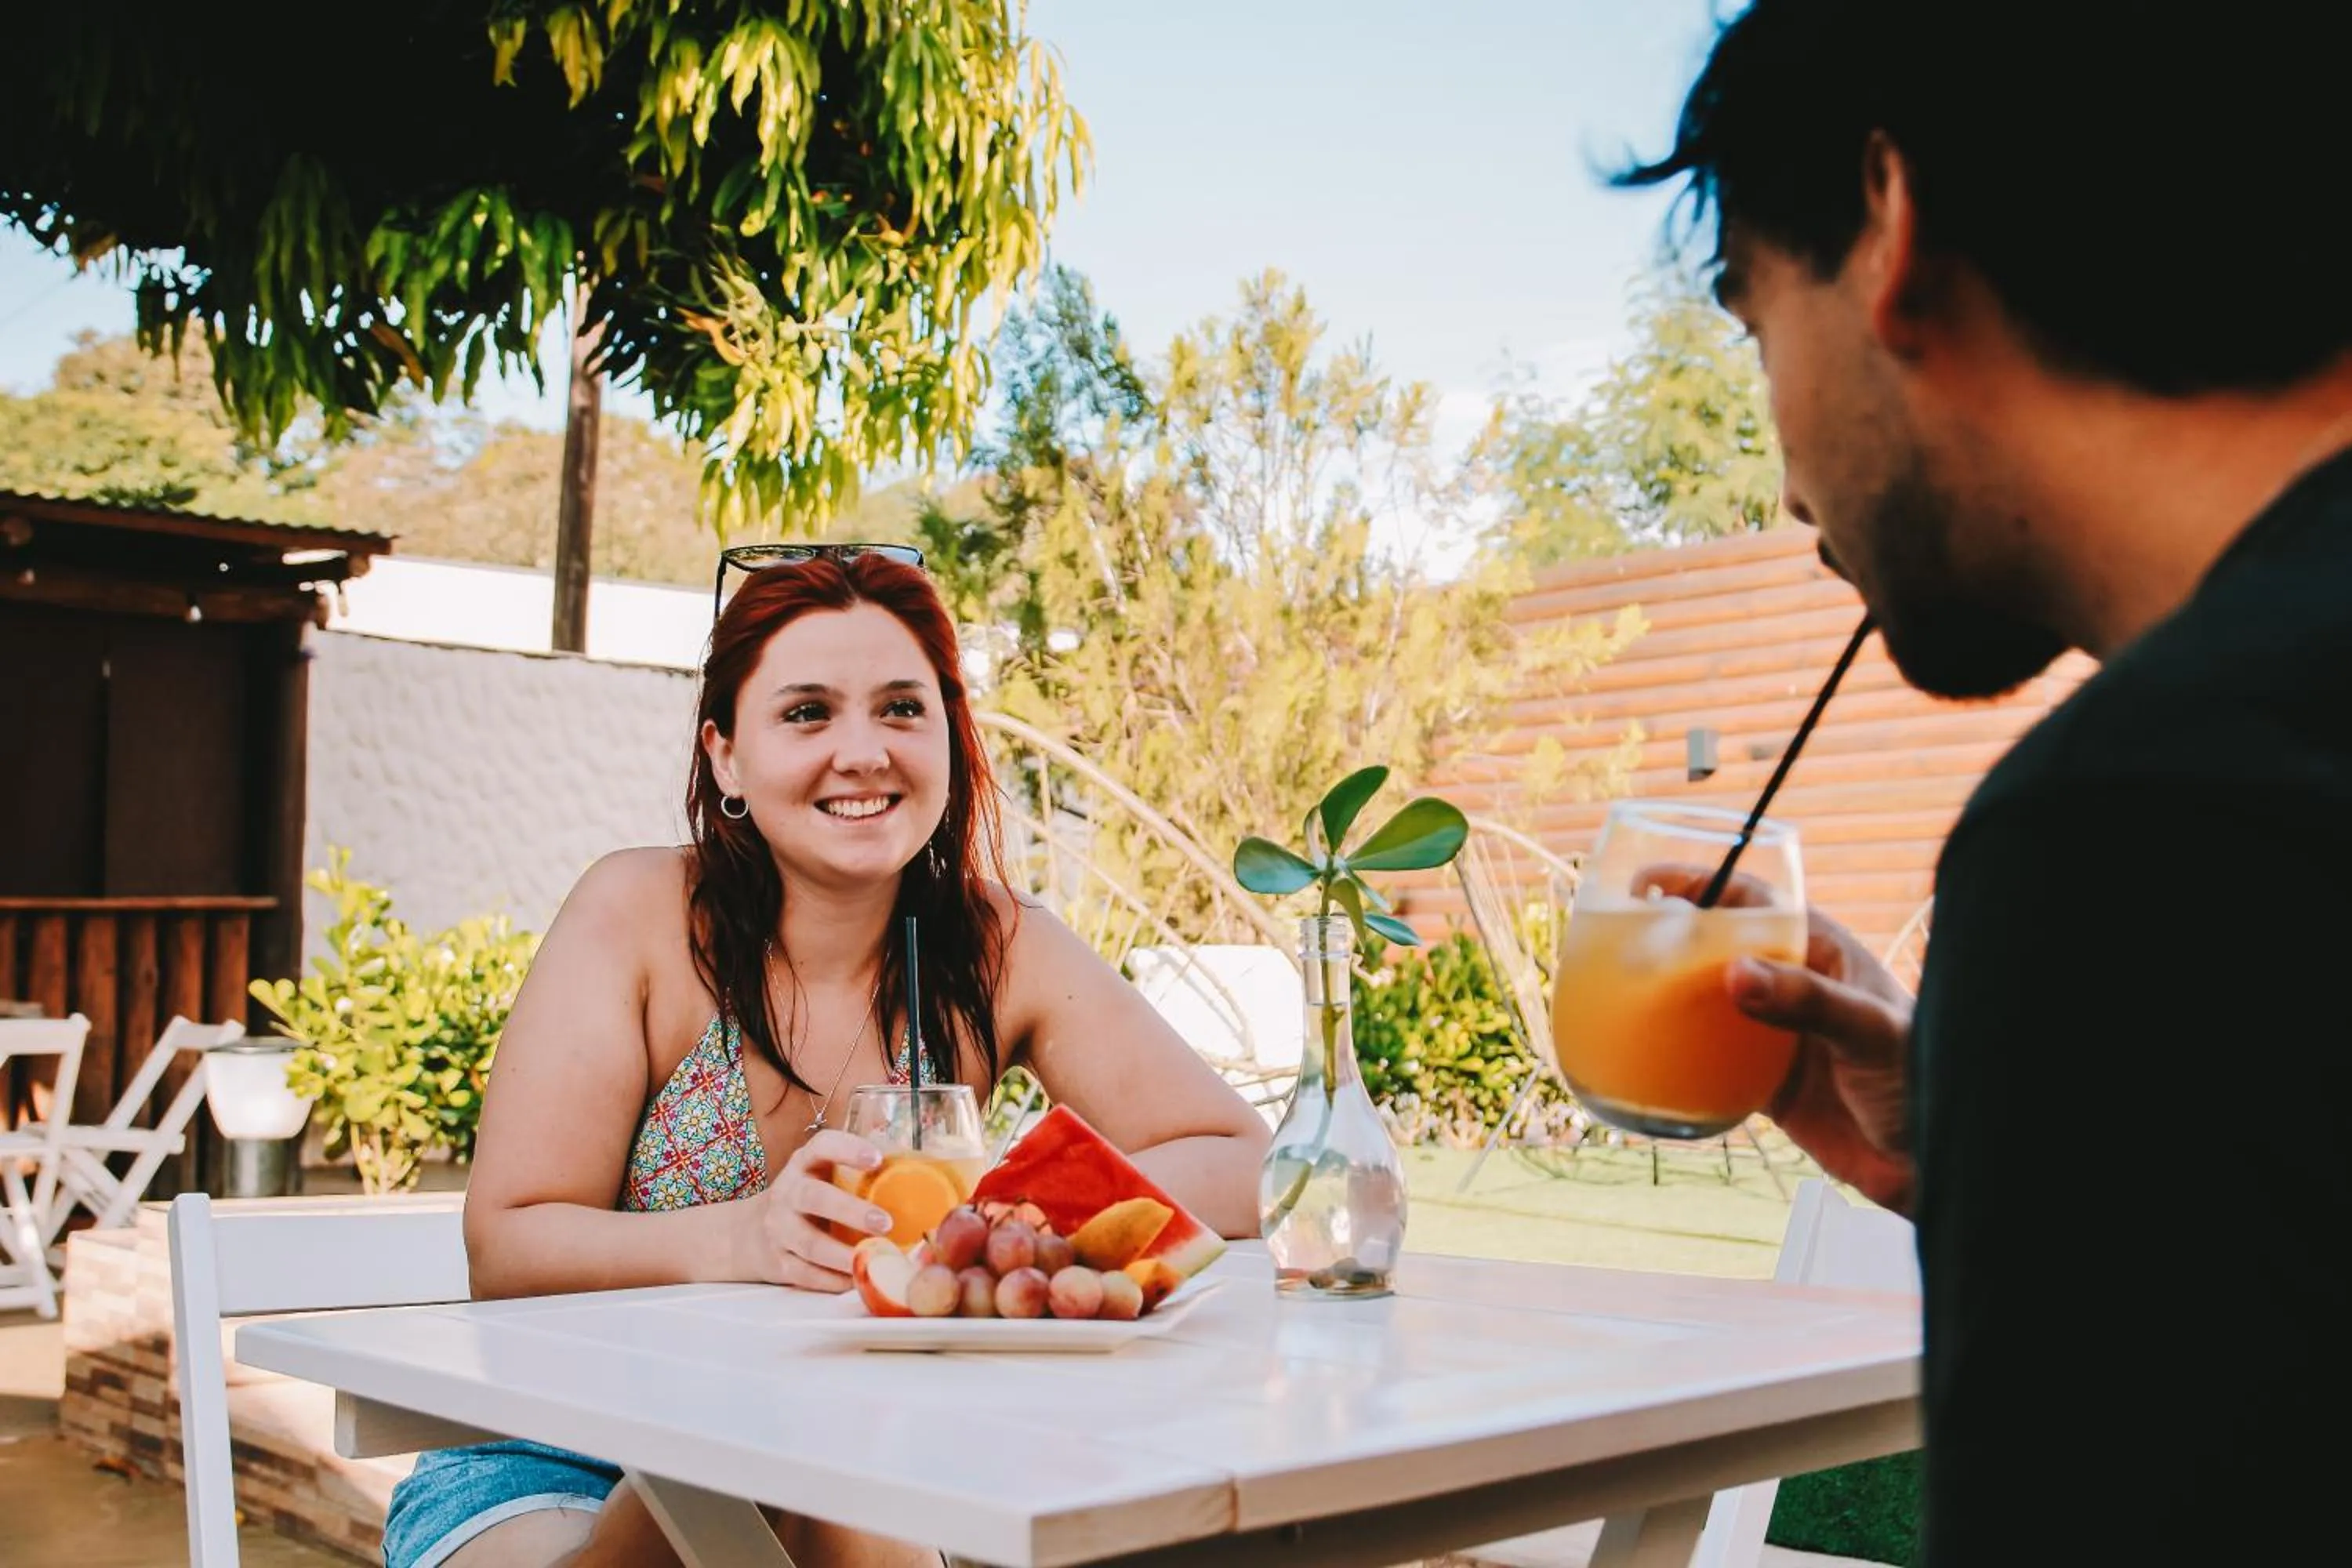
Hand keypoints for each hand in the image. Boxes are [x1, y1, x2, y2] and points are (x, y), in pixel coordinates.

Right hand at [733, 1131, 892, 1290]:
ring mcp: (779, 1229)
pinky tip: (856, 1280)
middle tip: (885, 1222)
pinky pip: (806, 1274)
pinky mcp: (779, 1262)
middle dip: (849, 1211)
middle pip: (814, 1198)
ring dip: (843, 1254)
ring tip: (874, 1258)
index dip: (847, 1149)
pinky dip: (832, 1280)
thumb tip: (922, 1162)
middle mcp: (788, 1193)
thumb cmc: (806, 1198)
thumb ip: (860, 1167)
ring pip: (809, 1243)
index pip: (822, 1146)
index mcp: (804, 1164)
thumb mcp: (821, 1173)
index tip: (876, 1158)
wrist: (749, 1233)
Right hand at [1638, 868, 1916, 1214]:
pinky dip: (1677, 1056)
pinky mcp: (1768, 1083)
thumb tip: (1732, 974)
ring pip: (1708, 1002)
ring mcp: (1777, 1033)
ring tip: (1616, 993)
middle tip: (1616, 939)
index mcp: (1821, 951)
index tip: (1647, 884)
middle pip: (1718, 945)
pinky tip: (1645, 1058)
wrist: (1933, 1163)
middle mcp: (1793, 984)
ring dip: (1668, 995)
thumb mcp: (1868, 1031)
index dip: (1700, 882)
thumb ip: (1807, 1001)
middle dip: (1669, 937)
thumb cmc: (1921, 1081)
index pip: (1752, 899)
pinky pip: (1710, 1060)